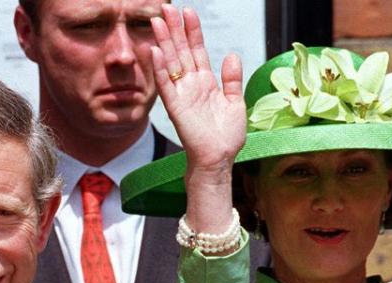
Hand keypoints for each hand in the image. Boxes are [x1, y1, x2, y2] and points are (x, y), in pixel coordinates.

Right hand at [151, 6, 245, 172]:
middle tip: (166, 8)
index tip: (188, 12)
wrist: (219, 159)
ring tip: (158, 21)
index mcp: (206, 82)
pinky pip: (166, 85)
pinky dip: (160, 68)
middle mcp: (191, 85)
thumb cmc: (226, 138)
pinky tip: (156, 51)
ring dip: (164, 42)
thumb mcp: (235, 103)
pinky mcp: (176, 108)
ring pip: (171, 63)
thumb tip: (232, 55)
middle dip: (174, 29)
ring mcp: (182, 95)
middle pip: (181, 51)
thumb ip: (232, 79)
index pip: (197, 50)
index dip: (192, 31)